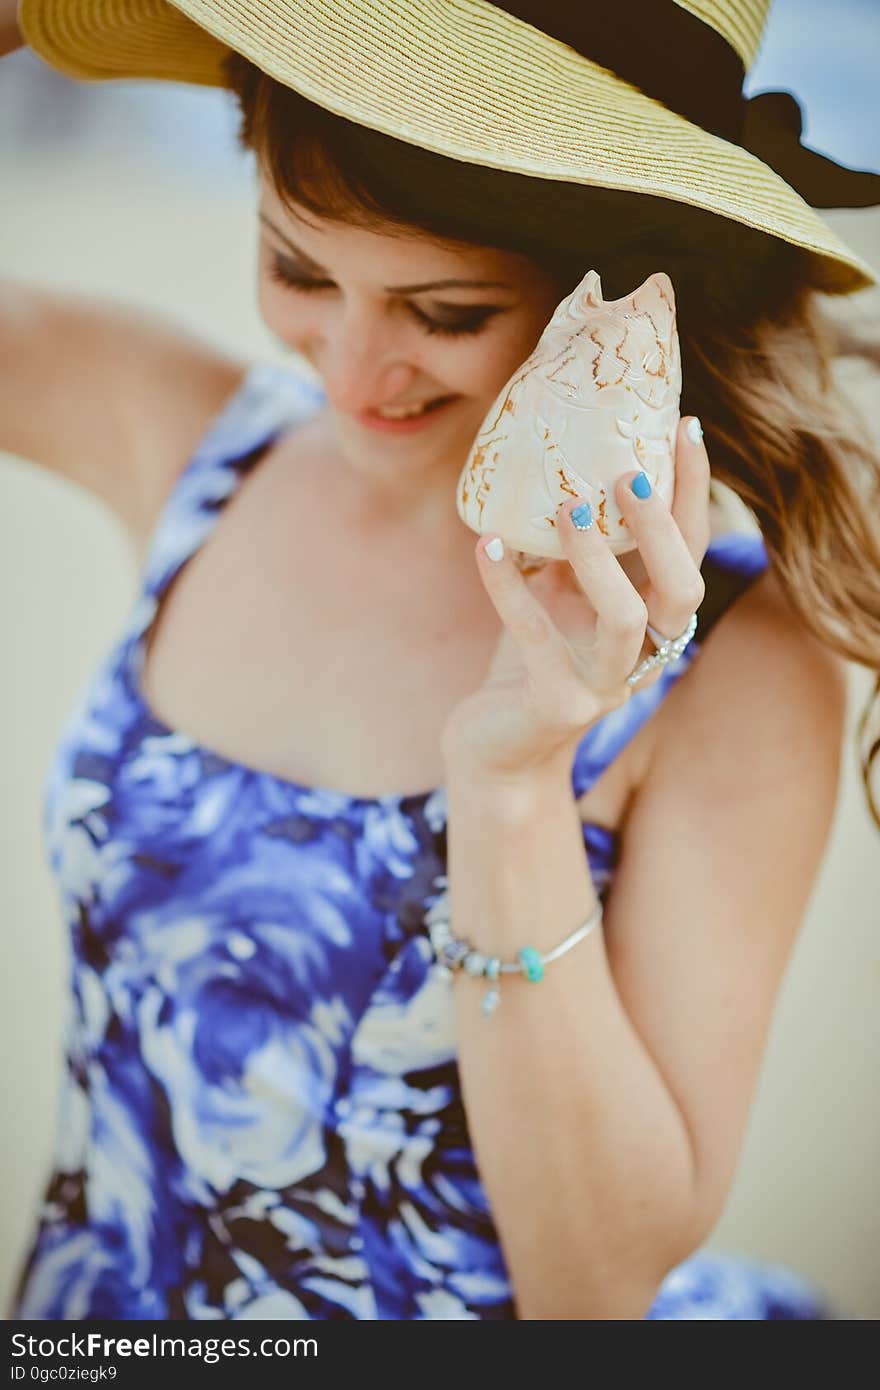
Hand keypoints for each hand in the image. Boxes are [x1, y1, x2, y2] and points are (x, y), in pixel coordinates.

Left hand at [441, 416, 710, 782]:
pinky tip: (486, 545)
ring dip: (599, 559)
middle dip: (661, 530)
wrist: (496, 751)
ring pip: (624, 619)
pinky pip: (535, 636)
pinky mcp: (555, 706)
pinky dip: (508, 586)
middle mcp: (643, 659)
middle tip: (628, 474)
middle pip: (681, 591)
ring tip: (568, 508)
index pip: (691, 555)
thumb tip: (569, 463)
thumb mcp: (561, 598)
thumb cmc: (531, 663)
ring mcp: (603, 688)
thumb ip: (577, 550)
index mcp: (653, 627)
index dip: (693, 495)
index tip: (685, 428)